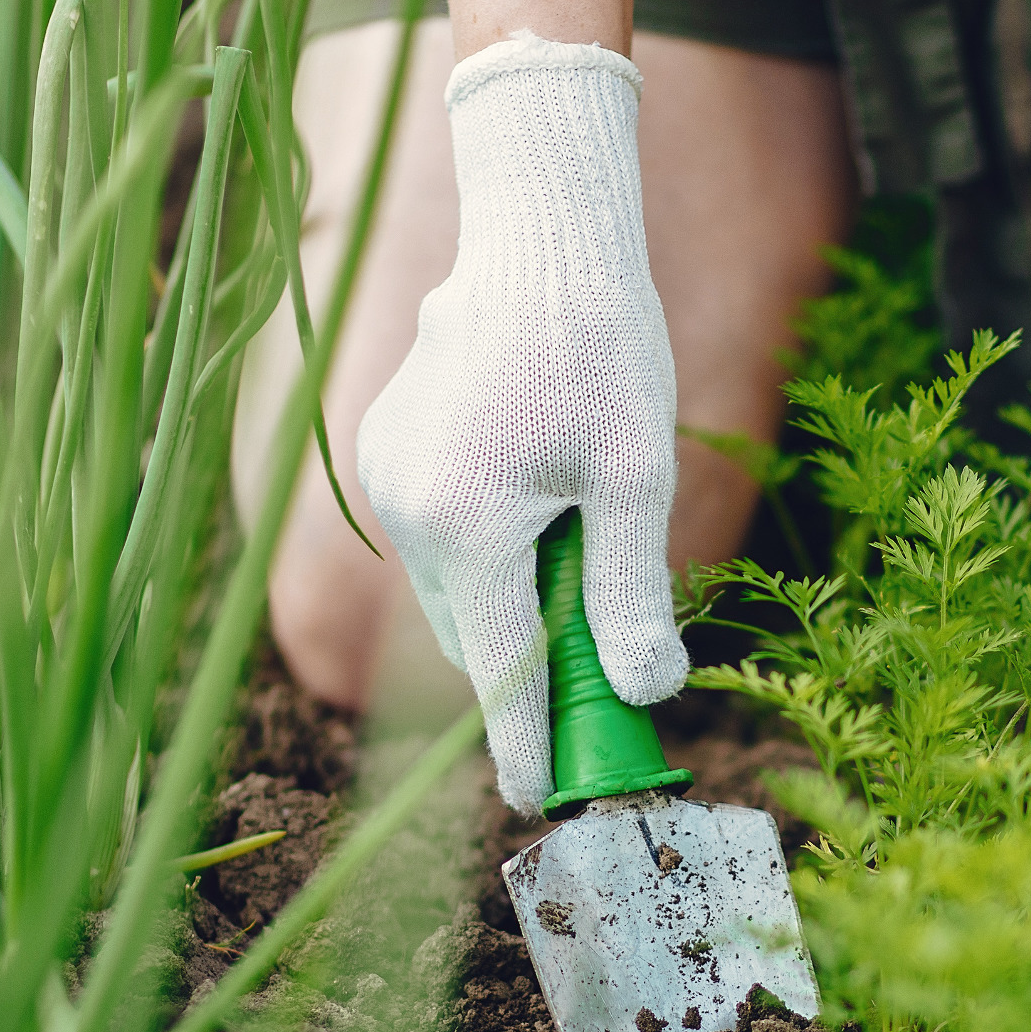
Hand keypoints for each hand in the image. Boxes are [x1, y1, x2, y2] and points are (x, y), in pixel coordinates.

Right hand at [358, 34, 686, 814]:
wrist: (538, 232)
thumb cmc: (601, 343)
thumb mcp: (635, 476)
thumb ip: (631, 592)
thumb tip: (645, 692)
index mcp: (467, 524)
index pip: (499, 671)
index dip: (525, 743)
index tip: (543, 799)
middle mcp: (407, 509)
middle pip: (474, 638)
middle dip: (530, 668)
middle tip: (602, 685)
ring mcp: (386, 479)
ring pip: (456, 591)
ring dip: (511, 604)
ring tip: (579, 564)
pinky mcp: (385, 451)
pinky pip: (440, 538)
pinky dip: (488, 552)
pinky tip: (540, 505)